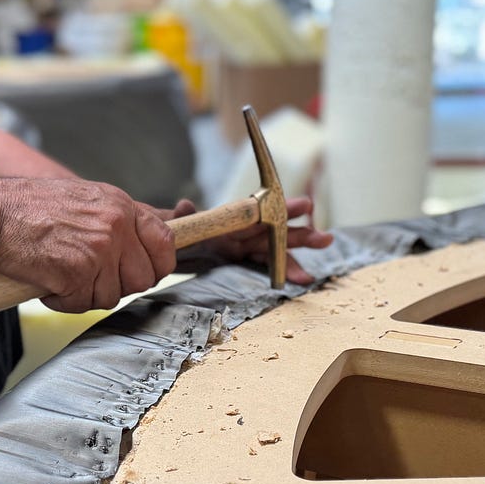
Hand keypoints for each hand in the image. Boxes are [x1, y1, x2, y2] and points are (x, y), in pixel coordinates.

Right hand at [0, 179, 175, 312]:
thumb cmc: (29, 209)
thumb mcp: (86, 200)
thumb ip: (119, 221)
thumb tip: (150, 246)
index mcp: (121, 205)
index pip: (166, 244)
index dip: (156, 266)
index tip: (139, 273)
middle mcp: (116, 225)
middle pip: (142, 279)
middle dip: (116, 286)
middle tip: (87, 277)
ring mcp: (98, 249)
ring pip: (113, 296)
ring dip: (86, 295)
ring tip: (61, 273)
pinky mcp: (77, 272)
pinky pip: (82, 304)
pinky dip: (62, 301)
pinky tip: (47, 281)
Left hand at [158, 197, 332, 284]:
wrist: (159, 243)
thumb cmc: (167, 230)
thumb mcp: (171, 224)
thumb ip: (180, 216)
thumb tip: (186, 204)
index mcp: (226, 219)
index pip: (258, 214)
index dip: (282, 211)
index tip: (305, 207)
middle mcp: (237, 230)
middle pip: (274, 231)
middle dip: (300, 233)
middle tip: (324, 237)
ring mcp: (240, 245)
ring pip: (275, 248)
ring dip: (299, 252)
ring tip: (325, 246)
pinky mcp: (238, 258)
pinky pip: (265, 264)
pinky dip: (285, 270)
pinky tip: (303, 279)